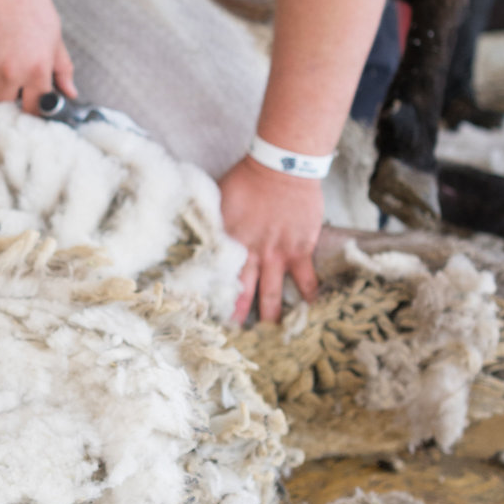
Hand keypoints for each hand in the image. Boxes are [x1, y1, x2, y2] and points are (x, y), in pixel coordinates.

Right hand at [0, 0, 77, 112]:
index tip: (26, 103)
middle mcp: (10, 72)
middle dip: (3, 90)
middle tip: (4, 69)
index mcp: (37, 70)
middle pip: (1, 101)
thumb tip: (70, 92)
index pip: (35, 107)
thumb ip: (62, 68)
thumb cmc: (30, 4)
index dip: (30, 106)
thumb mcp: (54, 37)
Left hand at [218, 155, 321, 324]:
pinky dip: (308, 295)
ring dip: (271, 313)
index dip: (212, 295)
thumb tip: (193, 234)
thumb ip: (210, 221)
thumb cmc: (247, 177)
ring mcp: (277, 254)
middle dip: (239, 315)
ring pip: (273, 292)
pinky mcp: (300, 249)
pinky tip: (309, 309)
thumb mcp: (218, 198)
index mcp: (227, 241)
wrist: (282, 167)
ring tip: (270, 333)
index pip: (215, 275)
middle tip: (236, 336)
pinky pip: (305, 278)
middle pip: (242, 291)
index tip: (206, 314)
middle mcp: (251, 253)